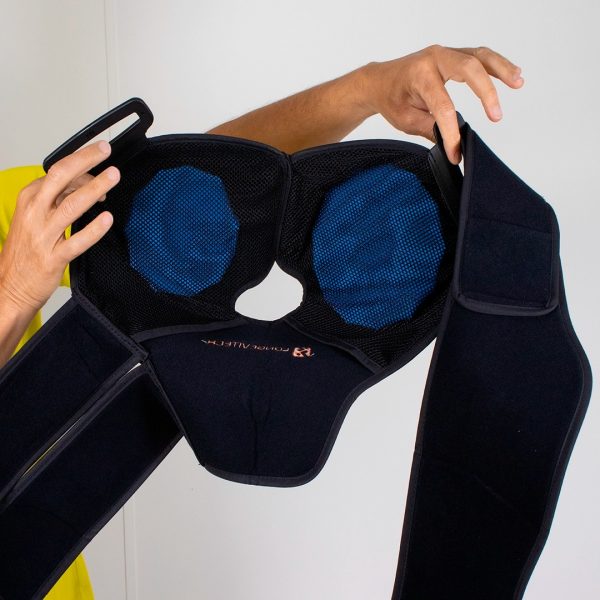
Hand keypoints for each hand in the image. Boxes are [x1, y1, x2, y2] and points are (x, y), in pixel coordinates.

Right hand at [0, 140, 119, 312]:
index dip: (82, 165)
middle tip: (105, 150)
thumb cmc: (27, 250)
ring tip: (113, 177)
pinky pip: (77, 241)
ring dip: (95, 188)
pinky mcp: (53, 257)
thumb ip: (59, 200)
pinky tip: (107, 219)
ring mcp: (43, 234)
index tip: (100, 161)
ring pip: (71, 205)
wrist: (9, 285)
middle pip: (60, 177)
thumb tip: (87, 185)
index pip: (57, 173)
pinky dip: (94, 229)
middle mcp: (34, 212)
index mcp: (29, 199)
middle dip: (85, 160)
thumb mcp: (36, 216)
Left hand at [359, 45, 524, 163]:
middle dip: (486, 92)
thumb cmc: (391, 99)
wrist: (380, 82)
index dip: (451, 132)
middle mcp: (434, 59)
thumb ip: (429, 128)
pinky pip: (479, 56)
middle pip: (468, 69)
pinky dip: (496, 65)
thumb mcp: (405, 120)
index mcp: (419, 75)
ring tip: (518, 83)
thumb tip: (452, 141)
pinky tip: (512, 75)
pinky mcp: (453, 56)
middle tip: (496, 117)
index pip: (442, 105)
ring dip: (500, 69)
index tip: (456, 152)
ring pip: (479, 56)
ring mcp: (445, 54)